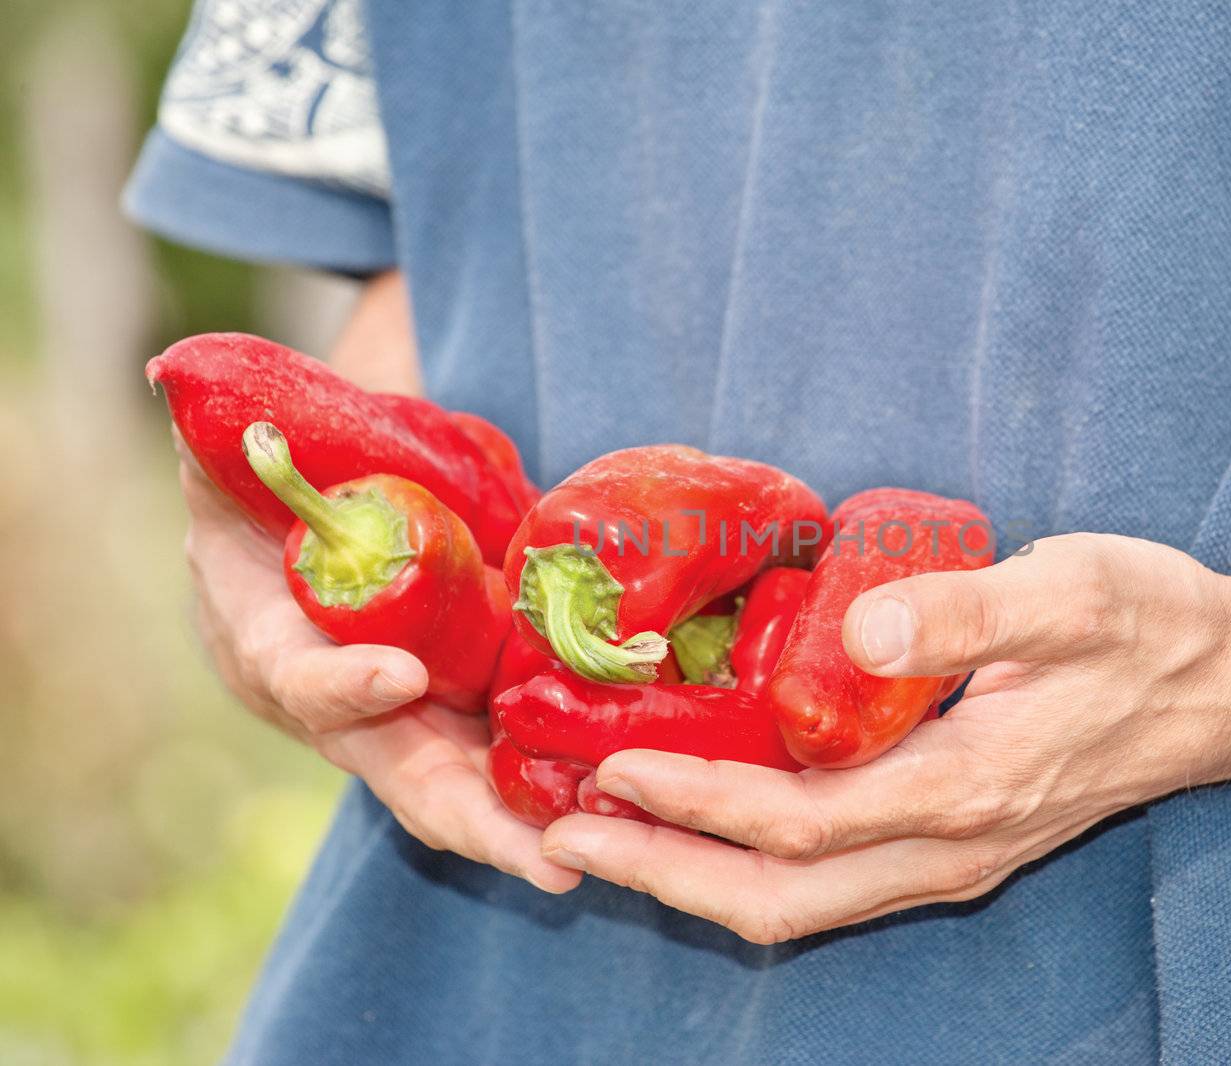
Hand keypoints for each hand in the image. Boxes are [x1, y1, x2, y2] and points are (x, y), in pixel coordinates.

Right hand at [177, 439, 578, 892]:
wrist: (321, 522)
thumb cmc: (274, 485)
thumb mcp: (235, 454)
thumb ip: (226, 436)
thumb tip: (183, 382)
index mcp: (268, 640)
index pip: (298, 676)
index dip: (341, 682)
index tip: (398, 674)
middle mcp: (337, 703)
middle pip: (400, 773)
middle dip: (468, 817)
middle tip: (541, 852)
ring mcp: (405, 719)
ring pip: (462, 787)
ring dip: (525, 824)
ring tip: (593, 848)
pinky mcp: (462, 711)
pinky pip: (506, 756)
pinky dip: (555, 782)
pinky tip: (620, 800)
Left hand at [538, 533, 1230, 941]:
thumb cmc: (1152, 627)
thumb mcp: (1072, 594)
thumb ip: (968, 613)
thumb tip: (859, 628)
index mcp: (966, 790)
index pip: (798, 822)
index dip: (695, 803)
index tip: (610, 765)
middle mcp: (952, 846)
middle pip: (782, 899)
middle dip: (666, 874)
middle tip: (566, 837)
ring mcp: (955, 855)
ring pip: (805, 904)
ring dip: (700, 880)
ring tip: (611, 838)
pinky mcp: (958, 839)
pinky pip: (834, 879)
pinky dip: (755, 864)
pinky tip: (712, 818)